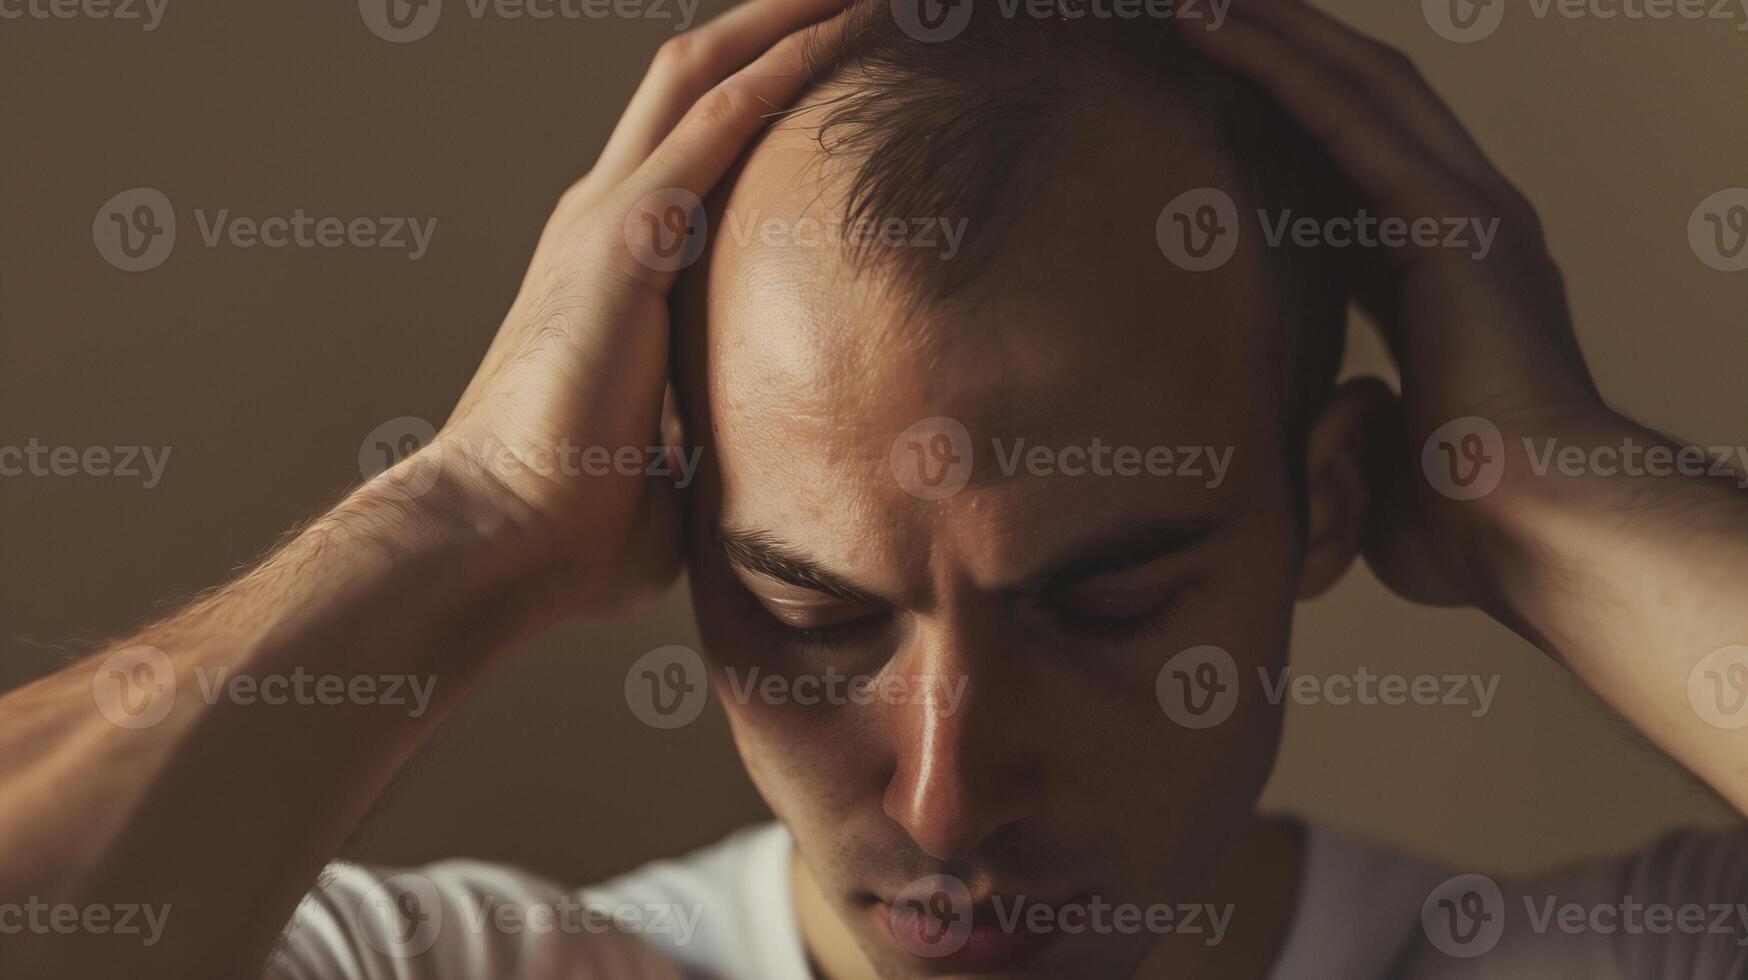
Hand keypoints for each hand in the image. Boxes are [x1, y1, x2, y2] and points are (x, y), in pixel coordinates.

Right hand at [409, 0, 845, 616]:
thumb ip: (716, 431)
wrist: (499, 539)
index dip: (758, 89)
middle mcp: (603, 216)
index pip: (692, 141)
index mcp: (612, 262)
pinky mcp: (626, 236)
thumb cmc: (574, 520)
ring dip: (788, 21)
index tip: (835, 66)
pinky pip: (721, 120)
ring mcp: (610, 216)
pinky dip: (786, 65)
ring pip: (708, 73)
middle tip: (861, 1)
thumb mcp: (674, 457)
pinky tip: (846, 27)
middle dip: (775, 24)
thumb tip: (773, 465)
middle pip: (696, 77)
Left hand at [1182, 0, 1611, 607]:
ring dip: (1276, 32)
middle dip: (1286, 49)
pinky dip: (1278, 63)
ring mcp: (1465, 212)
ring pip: (1356, 86)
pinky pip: (1345, 117)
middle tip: (1205, 9)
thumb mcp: (1381, 468)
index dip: (1290, 132)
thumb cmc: (1472, 527)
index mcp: (1446, 283)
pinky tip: (1218, 25)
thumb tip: (1323, 429)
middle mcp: (1464, 227)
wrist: (1542, 533)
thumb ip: (1349, 437)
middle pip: (1361, 105)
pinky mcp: (1444, 218)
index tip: (1219, 105)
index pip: (1354, 179)